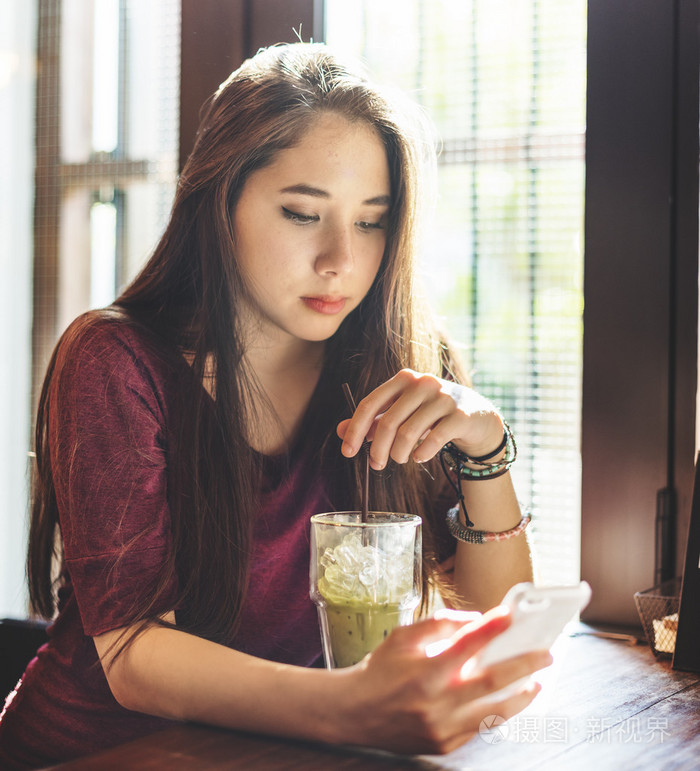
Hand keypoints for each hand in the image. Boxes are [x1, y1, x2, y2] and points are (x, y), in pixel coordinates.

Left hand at [337, 370, 502, 469]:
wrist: (476, 415)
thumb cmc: (431, 414)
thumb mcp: (400, 414)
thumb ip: (372, 421)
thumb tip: (340, 430)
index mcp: (403, 379)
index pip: (370, 403)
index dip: (356, 430)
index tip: (347, 452)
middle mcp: (422, 383)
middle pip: (388, 422)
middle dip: (378, 450)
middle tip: (376, 465)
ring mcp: (443, 397)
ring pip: (409, 433)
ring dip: (399, 454)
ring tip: (400, 460)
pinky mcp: (460, 415)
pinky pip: (433, 440)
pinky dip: (421, 454)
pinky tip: (419, 457)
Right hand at [337, 607, 551, 754]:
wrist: (354, 712)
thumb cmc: (380, 670)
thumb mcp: (402, 637)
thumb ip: (438, 625)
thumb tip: (474, 621)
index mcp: (426, 669)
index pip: (468, 644)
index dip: (492, 628)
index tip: (512, 615)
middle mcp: (437, 701)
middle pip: (493, 682)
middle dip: (524, 665)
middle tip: (546, 654)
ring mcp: (442, 727)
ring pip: (494, 713)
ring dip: (521, 697)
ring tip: (537, 682)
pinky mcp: (444, 744)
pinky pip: (479, 729)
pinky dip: (496, 714)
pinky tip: (508, 701)